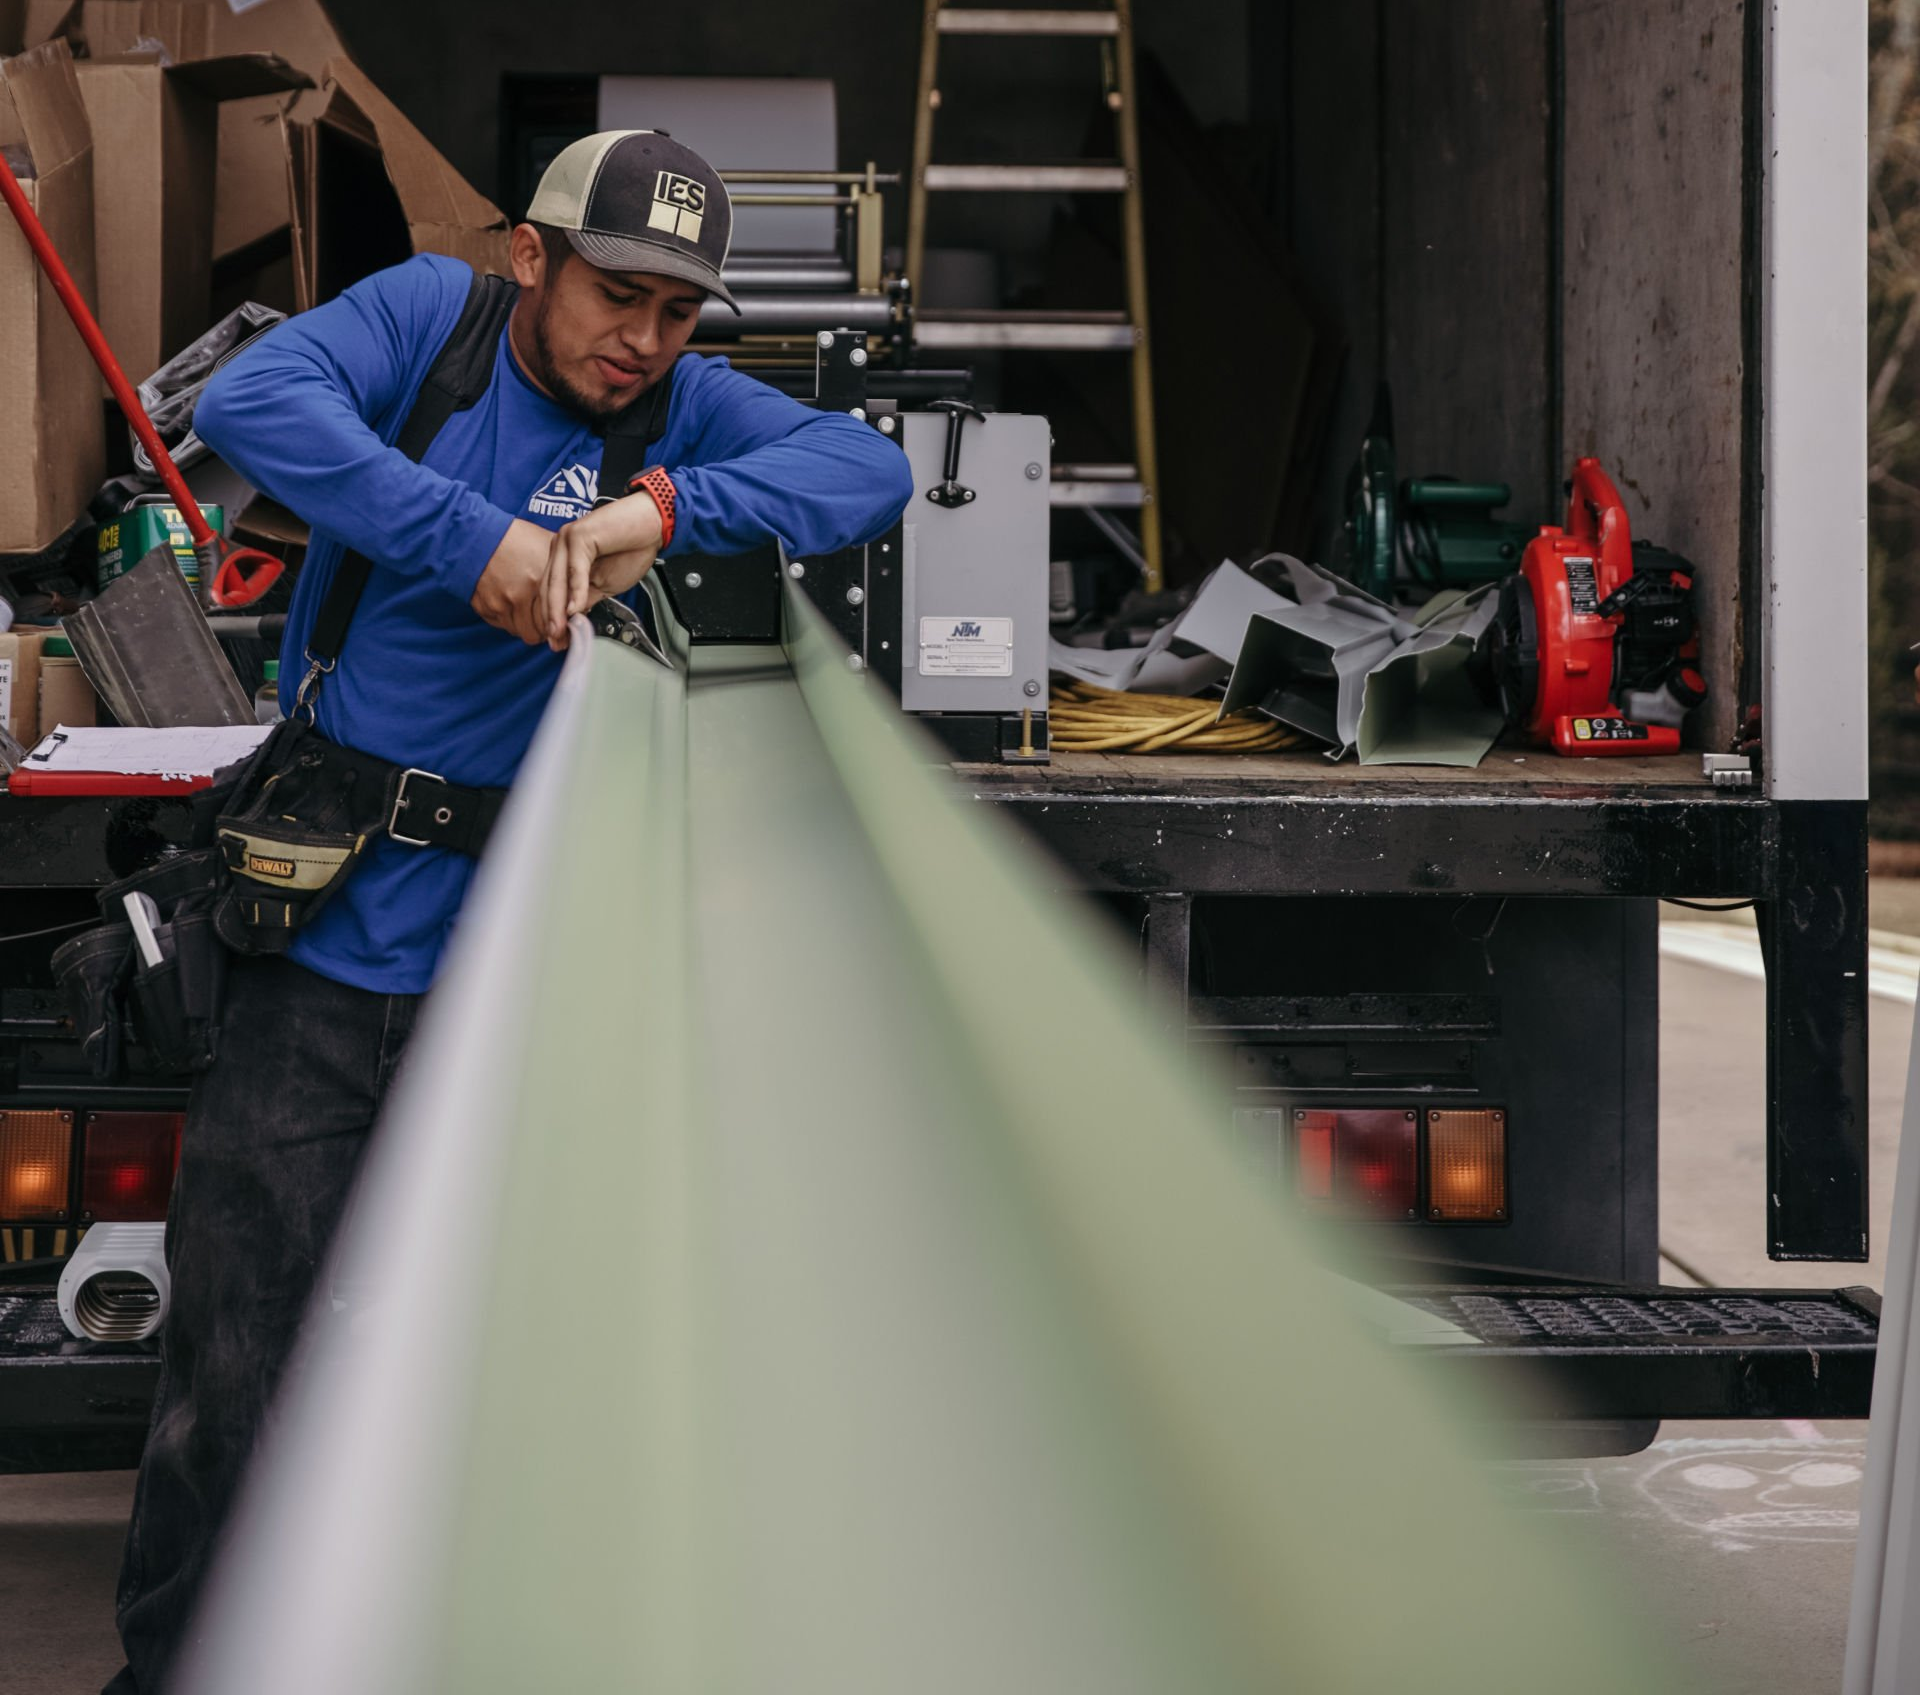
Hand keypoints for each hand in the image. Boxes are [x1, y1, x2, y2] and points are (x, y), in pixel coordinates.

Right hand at [471, 519, 561, 644]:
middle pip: (540, 632)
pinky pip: (503, 626)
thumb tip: (581, 584)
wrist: (477, 534)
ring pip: (522, 632)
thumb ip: (565, 568)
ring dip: (530, 627)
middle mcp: (519, 596)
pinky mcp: (485, 607)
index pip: (557, 619)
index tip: (566, 626)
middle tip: (552, 625)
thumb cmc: (513, 538)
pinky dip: (512, 621)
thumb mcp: (548, 546)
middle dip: (548, 630)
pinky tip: (516, 608)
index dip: (563, 625)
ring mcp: (500, 603)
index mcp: (538, 581)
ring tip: (534, 615)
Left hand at [541, 490, 666, 648]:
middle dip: (551, 618)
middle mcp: (560, 546)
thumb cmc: (632, 547)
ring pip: (557, 580)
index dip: (552, 618)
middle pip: (548, 588)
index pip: (551, 592)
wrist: (652, 523)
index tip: (557, 640)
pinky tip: (575, 609)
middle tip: (555, 641)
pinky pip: (575, 570)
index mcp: (563, 557)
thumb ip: (587, 599)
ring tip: (561, 631)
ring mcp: (567, 539)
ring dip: (558, 609)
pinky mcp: (579, 536)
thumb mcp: (606, 583)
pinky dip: (575, 592)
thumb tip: (574, 620)